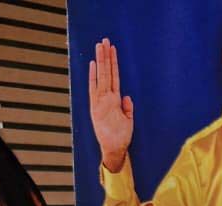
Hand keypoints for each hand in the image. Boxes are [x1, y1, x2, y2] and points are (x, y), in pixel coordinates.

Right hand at [89, 38, 133, 172]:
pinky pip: (95, 88)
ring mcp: (101, 101)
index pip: (113, 77)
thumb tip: (127, 97)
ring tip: (100, 45)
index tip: (112, 49)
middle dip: (106, 56)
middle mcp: (105, 98)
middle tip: (105, 40)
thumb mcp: (128, 120)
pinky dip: (94, 76)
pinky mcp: (97, 107)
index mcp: (113, 100)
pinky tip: (94, 64)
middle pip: (106, 72)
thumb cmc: (121, 137)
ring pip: (102, 76)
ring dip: (102, 60)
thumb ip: (128, 108)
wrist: (115, 149)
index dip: (113, 63)